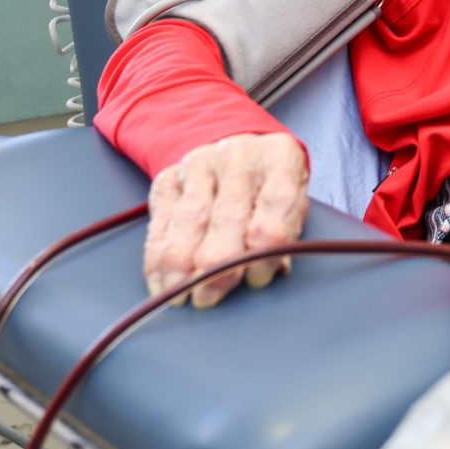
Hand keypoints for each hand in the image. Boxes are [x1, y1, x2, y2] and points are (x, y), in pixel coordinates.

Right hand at [142, 132, 308, 307]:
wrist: (238, 151)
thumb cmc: (269, 187)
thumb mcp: (292, 201)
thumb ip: (286, 232)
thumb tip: (270, 271)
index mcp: (280, 157)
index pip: (277, 201)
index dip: (266, 247)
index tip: (257, 279)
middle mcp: (239, 155)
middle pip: (229, 214)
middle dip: (218, 264)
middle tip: (210, 297)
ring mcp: (200, 163)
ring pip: (190, 219)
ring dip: (182, 265)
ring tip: (183, 295)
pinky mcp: (169, 178)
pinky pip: (160, 223)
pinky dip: (158, 260)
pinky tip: (163, 284)